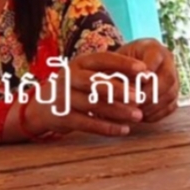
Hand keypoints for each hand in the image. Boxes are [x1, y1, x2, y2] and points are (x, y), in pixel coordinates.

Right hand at [25, 52, 148, 137]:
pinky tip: (124, 130)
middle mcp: (69, 77)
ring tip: (138, 116)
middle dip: (119, 89)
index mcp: (79, 63)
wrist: (43, 106)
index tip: (144, 69)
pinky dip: (107, 127)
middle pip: (95, 82)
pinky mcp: (63, 117)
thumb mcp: (88, 74)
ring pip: (93, 104)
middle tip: (140, 97)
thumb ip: (111, 74)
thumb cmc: (76, 88)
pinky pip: (87, 124)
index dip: (124, 63)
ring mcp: (64, 98)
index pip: (103, 59)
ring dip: (117, 111)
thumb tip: (146, 76)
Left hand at [116, 39, 179, 121]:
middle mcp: (168, 61)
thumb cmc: (118, 63)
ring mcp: (174, 77)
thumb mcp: (115, 61)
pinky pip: (171, 106)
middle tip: (135, 104)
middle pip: (168, 78)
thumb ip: (120, 71)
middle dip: (151, 93)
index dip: (145, 74)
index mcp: (153, 48)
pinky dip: (157, 113)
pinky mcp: (174, 93)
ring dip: (153, 106)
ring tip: (137, 113)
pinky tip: (143, 117)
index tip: (132, 86)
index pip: (155, 59)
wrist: (125, 67)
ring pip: (171, 94)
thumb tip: (125, 90)